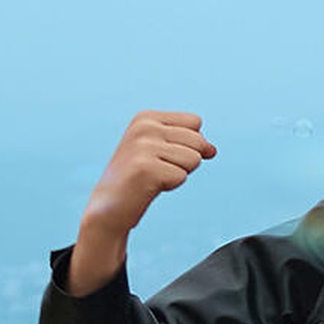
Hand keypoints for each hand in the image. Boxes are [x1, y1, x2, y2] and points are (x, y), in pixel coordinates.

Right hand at [67, 112, 215, 295]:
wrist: (110, 206)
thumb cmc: (139, 178)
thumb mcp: (163, 151)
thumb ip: (190, 144)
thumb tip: (213, 150)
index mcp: (146, 117)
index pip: (195, 122)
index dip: (189, 143)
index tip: (163, 155)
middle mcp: (143, 127)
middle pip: (198, 141)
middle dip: (185, 160)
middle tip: (158, 169)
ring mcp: (143, 146)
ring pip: (194, 159)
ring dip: (178, 173)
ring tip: (153, 177)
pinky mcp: (146, 168)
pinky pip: (182, 176)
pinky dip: (170, 185)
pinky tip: (149, 186)